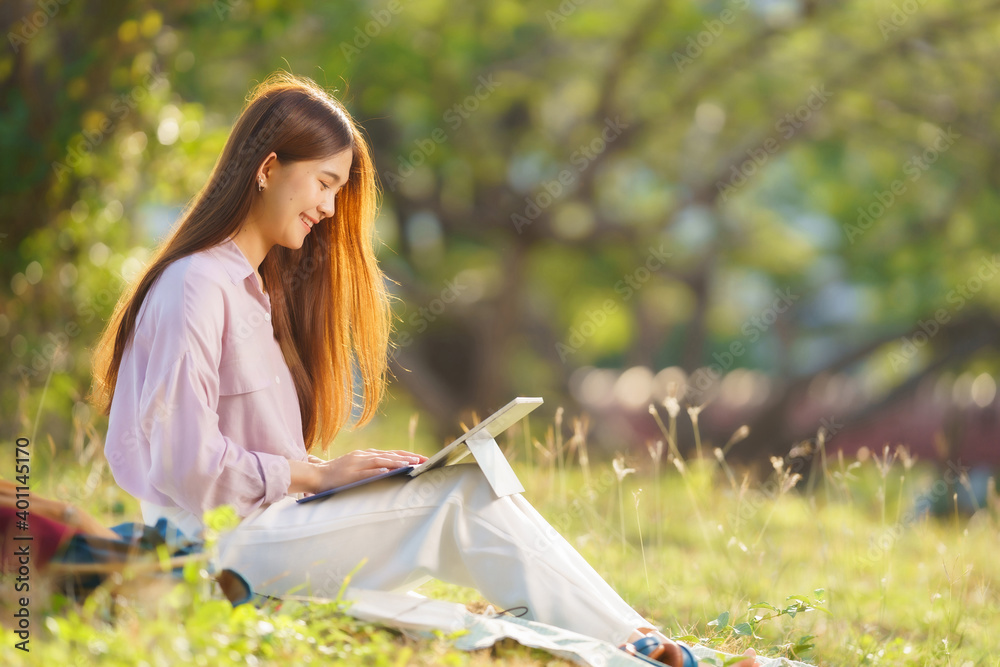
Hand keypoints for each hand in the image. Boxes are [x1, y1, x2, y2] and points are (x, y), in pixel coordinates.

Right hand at [310, 448, 427, 491]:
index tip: (422, 458)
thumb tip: (391, 470)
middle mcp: (363, 456)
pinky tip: (387, 472)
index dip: (407, 455)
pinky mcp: (349, 474)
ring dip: (396, 462)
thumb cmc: (337, 475)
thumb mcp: (357, 467)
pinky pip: (365, 472)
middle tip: (424, 461)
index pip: (391, 453)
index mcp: (366, 455)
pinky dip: (376, 471)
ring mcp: (356, 464)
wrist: (315, 476)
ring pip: (380, 461)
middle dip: (408, 457)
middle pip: (389, 455)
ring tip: (411, 464)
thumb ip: (372, 467)